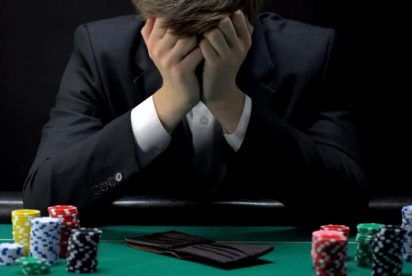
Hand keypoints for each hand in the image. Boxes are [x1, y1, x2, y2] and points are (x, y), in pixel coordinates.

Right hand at [141, 17, 203, 131]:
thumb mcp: (158, 49)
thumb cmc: (172, 66)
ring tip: (205, 41)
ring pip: (189, 38)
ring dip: (200, 38)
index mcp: (152, 41)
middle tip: (205, 26)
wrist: (177, 94)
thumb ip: (152, 30)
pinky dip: (205, 50)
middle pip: (177, 25)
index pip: (165, 18)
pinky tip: (208, 52)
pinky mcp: (181, 70)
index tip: (193, 17)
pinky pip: (197, 52)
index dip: (180, 15)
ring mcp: (169, 61)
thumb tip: (153, 12)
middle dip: (193, 25)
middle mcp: (158, 50)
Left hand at [199, 10, 253, 132]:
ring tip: (197, 36)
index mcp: (246, 40)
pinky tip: (194, 48)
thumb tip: (232, 10)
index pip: (237, 15)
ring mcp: (228, 56)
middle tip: (200, 27)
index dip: (222, 14)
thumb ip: (235, 29)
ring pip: (213, 31)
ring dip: (202, 32)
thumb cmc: (223, 64)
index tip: (211, 20)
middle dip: (210, 22)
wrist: (220, 91)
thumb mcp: (234, 48)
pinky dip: (196, 43)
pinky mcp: (215, 64)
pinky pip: (204, 45)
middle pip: (224, 20)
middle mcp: (240, 47)